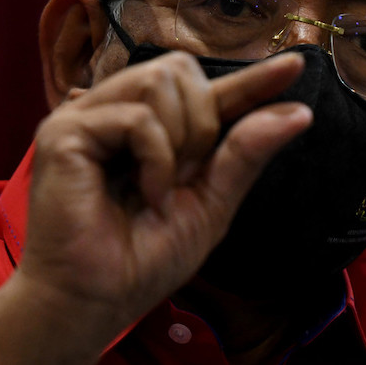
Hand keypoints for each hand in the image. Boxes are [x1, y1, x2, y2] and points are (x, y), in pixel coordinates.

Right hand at [21, 51, 311, 347]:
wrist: (95, 300)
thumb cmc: (143, 261)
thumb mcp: (211, 204)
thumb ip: (246, 153)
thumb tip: (299, 111)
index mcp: (153, 131)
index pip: (208, 91)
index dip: (251, 77)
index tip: (296, 64)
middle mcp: (118, 113)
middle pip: (180, 69)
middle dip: (202, 121)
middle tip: (185, 175)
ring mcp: (89, 116)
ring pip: (160, 79)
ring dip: (179, 138)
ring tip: (159, 187)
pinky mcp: (66, 130)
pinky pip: (138, 117)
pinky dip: (156, 160)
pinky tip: (147, 194)